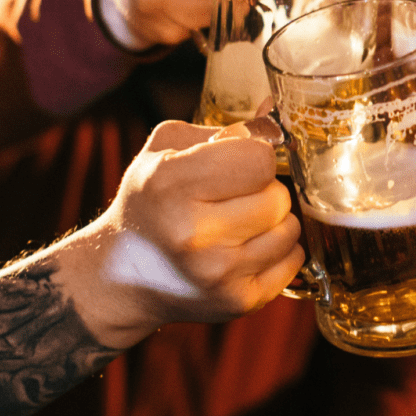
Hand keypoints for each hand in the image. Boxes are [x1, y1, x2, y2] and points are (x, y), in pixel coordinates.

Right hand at [63, 120, 302, 346]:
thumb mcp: (167, 150)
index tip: (236, 165)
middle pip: (278, 196)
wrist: (122, 276)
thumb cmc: (150, 202)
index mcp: (172, 184)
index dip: (253, 157)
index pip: (260, 159)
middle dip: (262, 191)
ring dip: (272, 222)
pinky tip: (246, 250)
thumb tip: (275, 112)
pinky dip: (277, 251)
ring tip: (239, 224)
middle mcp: (194, 234)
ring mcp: (218, 274)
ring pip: (290, 228)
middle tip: (233, 199)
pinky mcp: (238, 302)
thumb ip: (225, 129)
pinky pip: (294, 261)